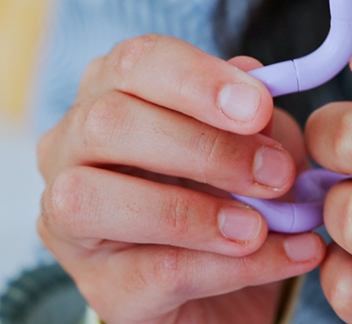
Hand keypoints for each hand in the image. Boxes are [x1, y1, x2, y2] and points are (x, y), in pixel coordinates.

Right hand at [36, 35, 327, 323]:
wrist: (234, 286)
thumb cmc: (230, 194)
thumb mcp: (254, 144)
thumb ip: (253, 115)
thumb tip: (256, 80)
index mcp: (110, 94)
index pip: (135, 63)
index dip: (197, 79)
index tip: (258, 107)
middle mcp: (70, 149)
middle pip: (107, 123)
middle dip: (201, 147)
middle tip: (275, 174)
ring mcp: (69, 220)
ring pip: (94, 198)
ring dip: (192, 212)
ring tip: (259, 227)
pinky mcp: (99, 285)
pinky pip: (153, 269)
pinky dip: (227, 265)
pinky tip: (282, 257)